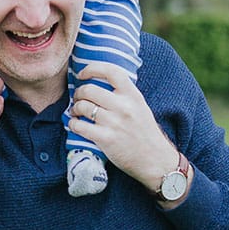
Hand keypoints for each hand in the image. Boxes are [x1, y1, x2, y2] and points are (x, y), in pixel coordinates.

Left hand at [67, 62, 182, 197]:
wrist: (156, 161)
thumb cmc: (145, 133)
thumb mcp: (140, 106)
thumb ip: (124, 94)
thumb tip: (98, 82)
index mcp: (133, 95)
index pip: (111, 71)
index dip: (92, 68)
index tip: (83, 74)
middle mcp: (124, 106)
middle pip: (90, 89)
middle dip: (79, 93)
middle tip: (78, 99)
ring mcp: (114, 123)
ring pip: (83, 106)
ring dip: (75, 108)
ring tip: (77, 112)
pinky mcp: (106, 139)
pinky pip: (80, 126)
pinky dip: (73, 124)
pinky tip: (75, 125)